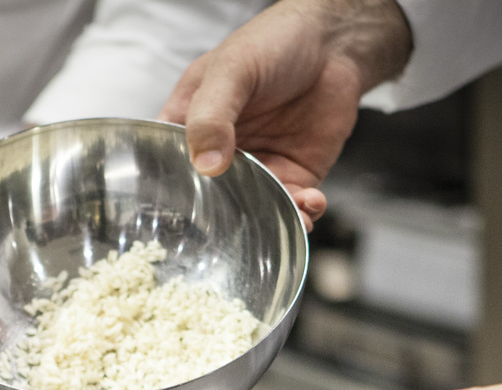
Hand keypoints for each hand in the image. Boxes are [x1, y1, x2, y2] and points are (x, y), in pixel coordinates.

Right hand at [160, 0, 411, 228]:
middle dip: (225, 221)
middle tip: (237, 232)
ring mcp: (258, 167)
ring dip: (270, 222)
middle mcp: (221, 152)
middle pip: (211, 200)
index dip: (171, 194)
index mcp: (190, 125)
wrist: (334, 44)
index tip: (182, 216)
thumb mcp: (232, 71)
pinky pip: (292, 206)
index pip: (168, 167)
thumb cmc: (273, 43)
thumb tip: (206, 164)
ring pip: (253, 211)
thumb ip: (212, 115)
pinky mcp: (294, 174)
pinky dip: (301, 213)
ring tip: (288, 217)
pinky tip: (309, 203)